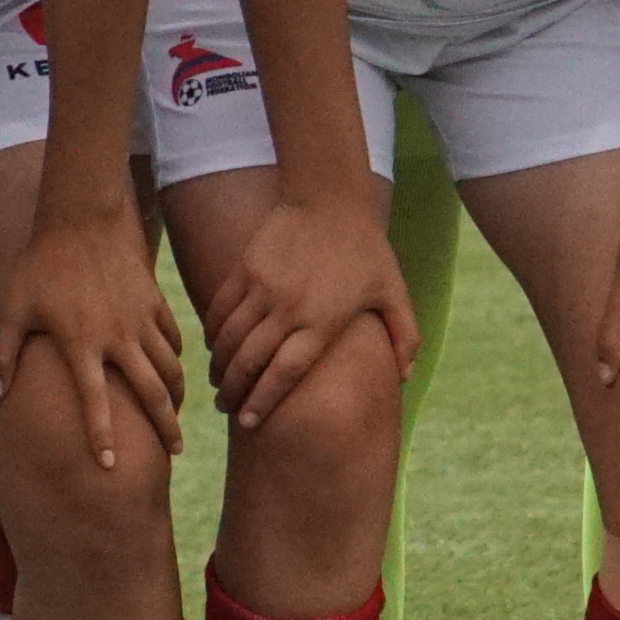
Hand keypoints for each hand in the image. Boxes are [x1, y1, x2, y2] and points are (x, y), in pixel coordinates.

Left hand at [0, 209, 186, 477]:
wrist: (81, 217)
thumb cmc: (41, 263)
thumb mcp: (14, 308)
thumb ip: (3, 353)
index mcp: (82, 345)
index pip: (95, 403)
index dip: (102, 437)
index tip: (110, 468)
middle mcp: (118, 338)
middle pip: (151, 393)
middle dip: (165, 427)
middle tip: (174, 454)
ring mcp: (140, 319)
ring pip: (170, 367)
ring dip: (176, 395)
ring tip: (177, 416)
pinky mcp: (154, 301)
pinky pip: (173, 338)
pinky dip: (176, 358)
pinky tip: (173, 368)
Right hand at [203, 189, 415, 429]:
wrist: (330, 197)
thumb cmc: (367, 249)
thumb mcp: (393, 292)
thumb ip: (405, 336)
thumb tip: (406, 377)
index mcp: (323, 321)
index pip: (285, 373)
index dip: (263, 401)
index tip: (249, 422)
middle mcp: (289, 308)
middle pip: (250, 361)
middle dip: (233, 392)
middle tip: (226, 409)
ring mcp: (263, 287)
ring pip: (229, 338)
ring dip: (219, 366)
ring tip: (217, 384)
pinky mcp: (246, 268)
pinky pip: (221, 309)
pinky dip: (213, 333)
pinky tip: (213, 348)